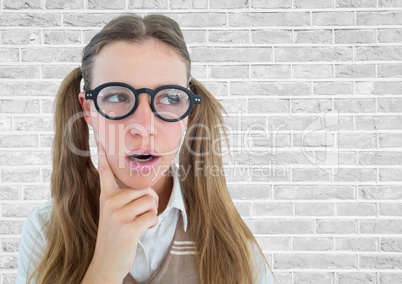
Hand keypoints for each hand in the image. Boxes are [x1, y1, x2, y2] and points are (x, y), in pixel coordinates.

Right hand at [82, 140, 158, 282]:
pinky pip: (152, 216)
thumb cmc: (115, 235)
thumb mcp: (112, 213)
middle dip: (151, 203)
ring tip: (140, 223)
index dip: (104, 154)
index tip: (101, 138)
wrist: (107, 262)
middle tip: (141, 215)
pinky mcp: (128, 227)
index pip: (105, 172)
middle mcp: (110, 202)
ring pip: (151, 201)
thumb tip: (145, 190)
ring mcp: (117, 215)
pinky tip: (141, 230)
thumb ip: (122, 198)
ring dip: (152, 214)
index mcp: (106, 196)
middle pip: (145, 190)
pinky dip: (152, 224)